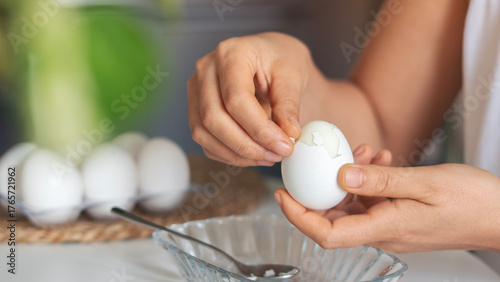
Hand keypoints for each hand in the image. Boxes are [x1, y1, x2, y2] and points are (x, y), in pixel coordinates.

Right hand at [187, 32, 313, 166]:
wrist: (270, 59)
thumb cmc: (280, 60)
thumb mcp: (293, 75)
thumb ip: (289, 104)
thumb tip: (289, 133)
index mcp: (231, 53)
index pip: (236, 98)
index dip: (260, 129)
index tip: (284, 145)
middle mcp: (206, 69)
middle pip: (214, 118)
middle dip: (247, 145)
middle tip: (277, 154)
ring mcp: (196, 91)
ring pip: (204, 133)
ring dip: (238, 153)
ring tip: (269, 156)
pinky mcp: (196, 110)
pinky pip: (206, 142)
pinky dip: (230, 155)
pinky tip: (255, 154)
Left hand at [274, 158, 499, 251]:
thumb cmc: (473, 203)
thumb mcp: (425, 184)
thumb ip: (380, 180)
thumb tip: (340, 175)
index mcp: (385, 229)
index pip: (327, 233)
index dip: (298, 216)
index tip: (281, 195)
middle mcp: (382, 231)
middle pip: (332, 217)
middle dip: (318, 189)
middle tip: (312, 161)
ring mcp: (390, 224)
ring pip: (352, 203)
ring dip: (348, 177)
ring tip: (363, 150)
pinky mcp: (398, 214)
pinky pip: (372, 198)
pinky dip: (368, 177)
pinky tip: (380, 158)